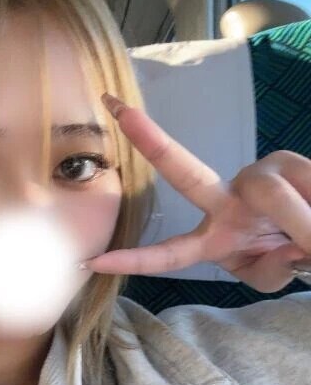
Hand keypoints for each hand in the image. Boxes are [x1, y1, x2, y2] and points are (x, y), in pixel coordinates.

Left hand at [82, 93, 310, 291]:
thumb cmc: (288, 254)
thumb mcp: (270, 275)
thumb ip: (270, 272)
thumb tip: (289, 247)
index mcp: (213, 237)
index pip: (169, 252)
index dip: (135, 260)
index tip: (93, 262)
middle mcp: (225, 200)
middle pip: (185, 173)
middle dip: (150, 142)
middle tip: (117, 108)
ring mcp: (254, 177)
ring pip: (276, 198)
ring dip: (303, 225)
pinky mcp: (285, 161)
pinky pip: (306, 188)